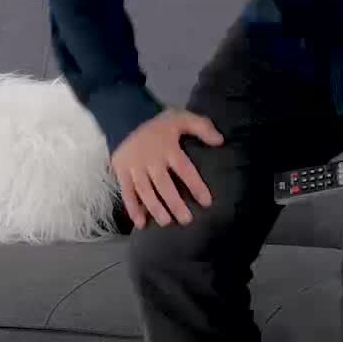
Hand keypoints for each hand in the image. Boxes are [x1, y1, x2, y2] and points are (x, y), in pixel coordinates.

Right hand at [113, 109, 223, 229]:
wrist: (125, 118)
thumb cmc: (158, 124)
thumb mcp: (182, 117)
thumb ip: (202, 127)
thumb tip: (220, 141)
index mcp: (167, 147)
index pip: (184, 168)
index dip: (195, 185)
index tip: (206, 202)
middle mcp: (151, 159)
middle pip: (163, 184)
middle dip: (174, 203)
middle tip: (186, 220)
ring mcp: (135, 167)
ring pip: (145, 190)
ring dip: (155, 207)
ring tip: (166, 222)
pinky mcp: (122, 172)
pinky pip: (127, 192)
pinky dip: (132, 208)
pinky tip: (140, 223)